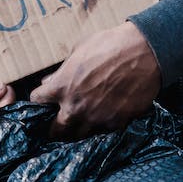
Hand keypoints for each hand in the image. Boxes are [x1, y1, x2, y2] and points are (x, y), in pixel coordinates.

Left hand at [29, 21, 160, 138]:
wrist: (145, 53)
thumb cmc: (110, 44)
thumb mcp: (79, 50)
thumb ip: (62, 70)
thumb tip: (50, 81)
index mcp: (62, 87)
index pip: (37, 101)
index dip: (40, 99)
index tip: (45, 98)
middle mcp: (75, 108)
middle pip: (55, 131)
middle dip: (54, 127)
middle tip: (58, 124)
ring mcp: (96, 119)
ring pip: (79, 137)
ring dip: (78, 130)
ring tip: (80, 125)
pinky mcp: (116, 123)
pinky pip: (102, 132)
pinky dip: (101, 127)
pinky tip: (103, 119)